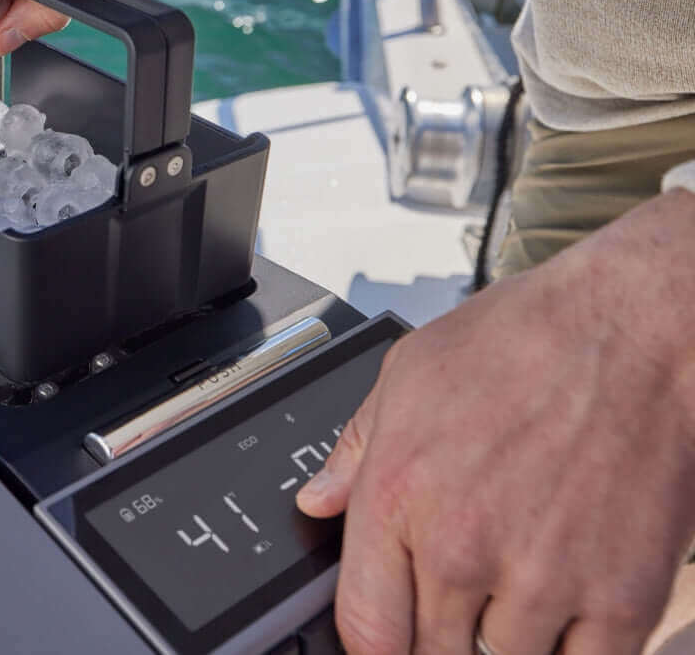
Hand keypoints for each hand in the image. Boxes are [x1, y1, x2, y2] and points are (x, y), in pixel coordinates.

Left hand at [297, 189, 694, 653]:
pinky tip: (567, 605)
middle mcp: (462, 549)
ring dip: (504, 639)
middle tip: (460, 595)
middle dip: (438, 633)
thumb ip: (355, 450)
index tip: (387, 632)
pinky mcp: (621, 598)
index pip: (365, 626)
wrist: (634, 329)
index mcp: (399, 496)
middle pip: (431, 653)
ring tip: (515, 584)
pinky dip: (571, 647)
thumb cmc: (525, 339)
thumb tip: (318, 500)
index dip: (370, 642)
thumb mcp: (407, 376)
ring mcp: (542, 581)